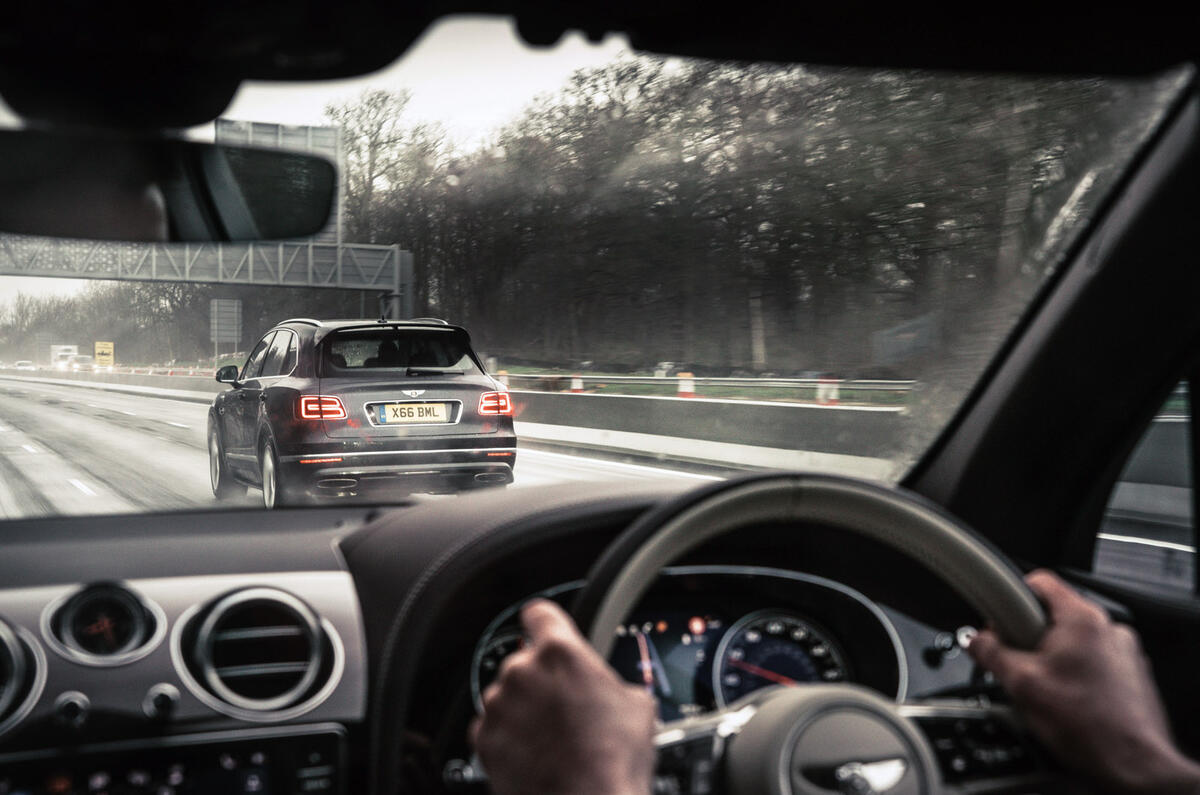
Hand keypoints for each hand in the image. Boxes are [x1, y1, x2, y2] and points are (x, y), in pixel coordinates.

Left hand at [469, 599, 657, 794]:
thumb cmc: (613, 761)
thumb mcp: (638, 707)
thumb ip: (614, 683)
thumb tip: (615, 692)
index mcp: (560, 653)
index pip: (540, 614)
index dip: (544, 622)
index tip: (543, 626)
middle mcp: (522, 672)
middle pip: (526, 662)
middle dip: (542, 682)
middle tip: (565, 710)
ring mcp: (499, 706)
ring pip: (507, 696)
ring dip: (523, 710)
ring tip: (551, 739)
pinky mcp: (484, 739)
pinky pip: (492, 728)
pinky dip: (508, 738)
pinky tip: (533, 755)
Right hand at [968, 570, 1199, 793]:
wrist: (1132, 764)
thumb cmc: (1088, 726)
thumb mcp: (1021, 684)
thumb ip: (991, 654)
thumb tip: (975, 641)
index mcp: (1082, 619)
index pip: (1040, 582)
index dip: (1011, 597)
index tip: (998, 620)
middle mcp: (1108, 629)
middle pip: (1053, 616)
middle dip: (1029, 639)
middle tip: (1017, 667)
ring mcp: (1123, 652)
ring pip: (1072, 642)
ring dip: (1052, 660)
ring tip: (1044, 691)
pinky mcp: (1130, 675)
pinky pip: (1092, 662)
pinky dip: (1075, 675)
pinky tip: (1066, 702)